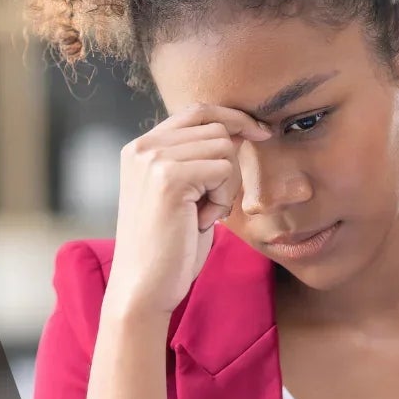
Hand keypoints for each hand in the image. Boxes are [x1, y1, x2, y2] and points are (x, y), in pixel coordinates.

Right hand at [101, 104, 269, 318]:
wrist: (144, 287)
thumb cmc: (169, 246)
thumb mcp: (181, 192)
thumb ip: (196, 159)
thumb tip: (239, 128)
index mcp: (139, 147)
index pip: (196, 111)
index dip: (233, 117)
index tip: (259, 133)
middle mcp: (142, 147)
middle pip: (216, 127)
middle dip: (228, 166)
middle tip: (209, 206)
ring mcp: (153, 159)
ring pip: (224, 147)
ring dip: (226, 185)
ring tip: (201, 215)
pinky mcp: (169, 177)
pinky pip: (224, 169)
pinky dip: (223, 199)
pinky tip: (201, 221)